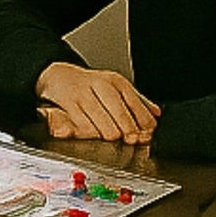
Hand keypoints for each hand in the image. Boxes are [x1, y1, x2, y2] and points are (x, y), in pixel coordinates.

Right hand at [36, 62, 158, 142]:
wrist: (59, 76)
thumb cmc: (90, 86)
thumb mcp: (115, 88)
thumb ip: (137, 102)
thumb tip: (156, 113)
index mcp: (116, 82)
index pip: (134, 102)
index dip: (142, 120)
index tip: (147, 132)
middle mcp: (101, 85)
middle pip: (119, 111)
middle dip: (127, 128)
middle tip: (131, 139)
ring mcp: (84, 94)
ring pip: (101, 118)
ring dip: (108, 132)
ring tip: (113, 137)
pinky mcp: (69, 103)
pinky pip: (82, 123)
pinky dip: (90, 132)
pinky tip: (94, 134)